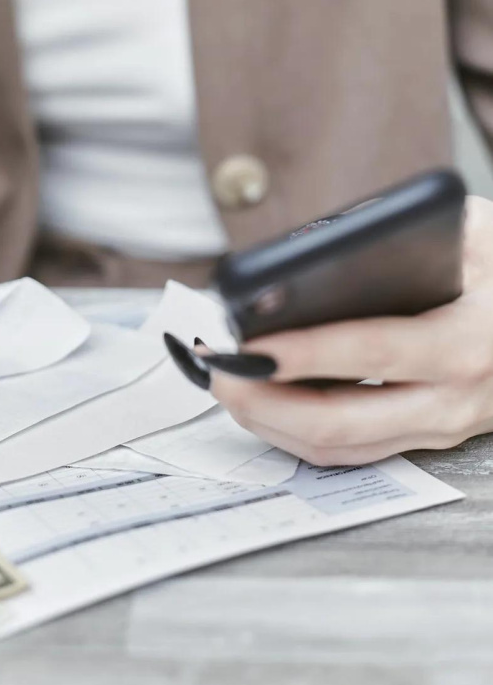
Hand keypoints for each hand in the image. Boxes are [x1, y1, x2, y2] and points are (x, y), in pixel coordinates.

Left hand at [204, 195, 492, 465]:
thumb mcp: (476, 232)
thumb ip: (405, 233)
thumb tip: (316, 245)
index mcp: (467, 341)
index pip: (372, 350)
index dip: (304, 351)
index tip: (247, 343)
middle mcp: (452, 398)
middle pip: (339, 421)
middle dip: (263, 400)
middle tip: (218, 371)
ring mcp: (439, 427)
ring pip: (338, 447)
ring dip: (271, 422)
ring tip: (226, 387)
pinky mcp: (425, 438)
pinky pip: (351, 452)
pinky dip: (296, 434)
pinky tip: (264, 406)